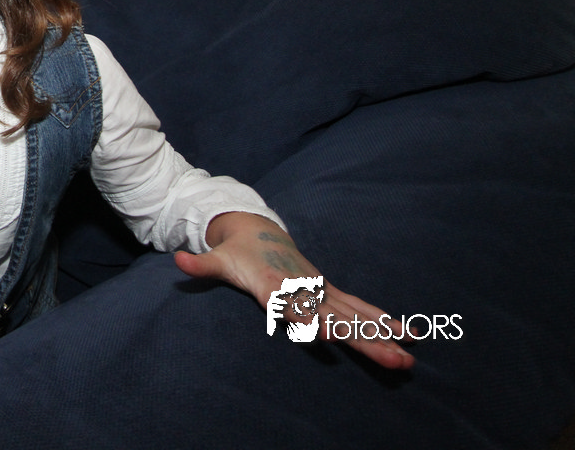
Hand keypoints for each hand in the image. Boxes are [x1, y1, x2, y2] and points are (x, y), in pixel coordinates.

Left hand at [174, 212, 414, 369]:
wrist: (257, 229)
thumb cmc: (235, 251)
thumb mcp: (217, 258)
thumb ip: (200, 265)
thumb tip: (178, 260)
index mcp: (276, 284)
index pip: (295, 305)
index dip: (309, 318)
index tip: (326, 333)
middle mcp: (304, 288)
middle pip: (336, 317)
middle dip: (364, 338)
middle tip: (393, 358)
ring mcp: (319, 290)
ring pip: (354, 316)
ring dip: (382, 336)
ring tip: (408, 356)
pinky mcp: (326, 291)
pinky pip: (358, 309)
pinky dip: (382, 321)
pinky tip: (409, 335)